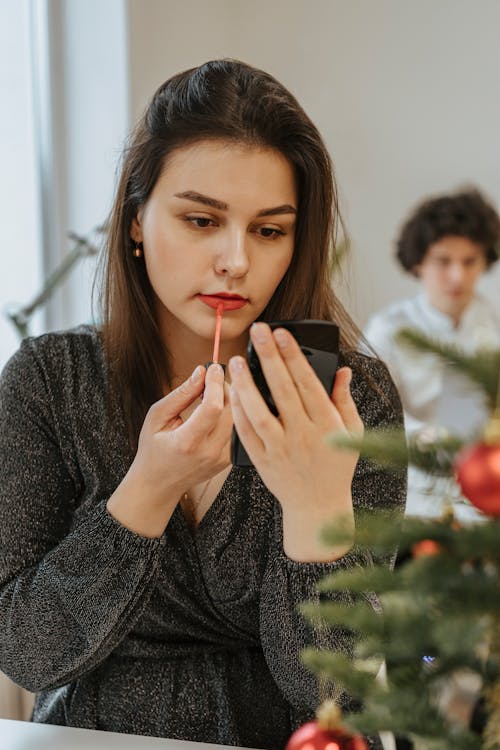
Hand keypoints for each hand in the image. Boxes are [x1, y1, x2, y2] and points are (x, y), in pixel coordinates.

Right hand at [108, 363, 231, 535]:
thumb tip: (201, 372)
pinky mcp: (229, 460)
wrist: (159, 484)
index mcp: (187, 442)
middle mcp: (209, 452)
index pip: (212, 408)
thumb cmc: (153, 448)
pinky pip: (239, 431)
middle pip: (231, 412)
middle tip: (215, 378)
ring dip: (232, 401)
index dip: (216, 384)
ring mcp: (222, 459)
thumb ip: (181, 394)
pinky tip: (221, 409)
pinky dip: (233, 416)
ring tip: (216, 392)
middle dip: (226, 388)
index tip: (213, 367)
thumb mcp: (157, 417)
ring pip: (239, 420)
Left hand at [228, 323, 363, 560]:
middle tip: (258, 331)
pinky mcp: (262, 461)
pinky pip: (246, 433)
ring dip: (245, 384)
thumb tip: (342, 370)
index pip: (308, 383)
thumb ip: (344, 401)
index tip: (282, 333)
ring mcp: (280, 450)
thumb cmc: (337, 465)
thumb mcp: (352, 433)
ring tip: (235, 361)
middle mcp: (303, 436)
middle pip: (282, 390)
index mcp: (328, 425)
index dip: (294, 356)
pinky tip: (232, 392)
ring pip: (258, 412)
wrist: (318, 508)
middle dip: (269, 357)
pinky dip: (238, 412)